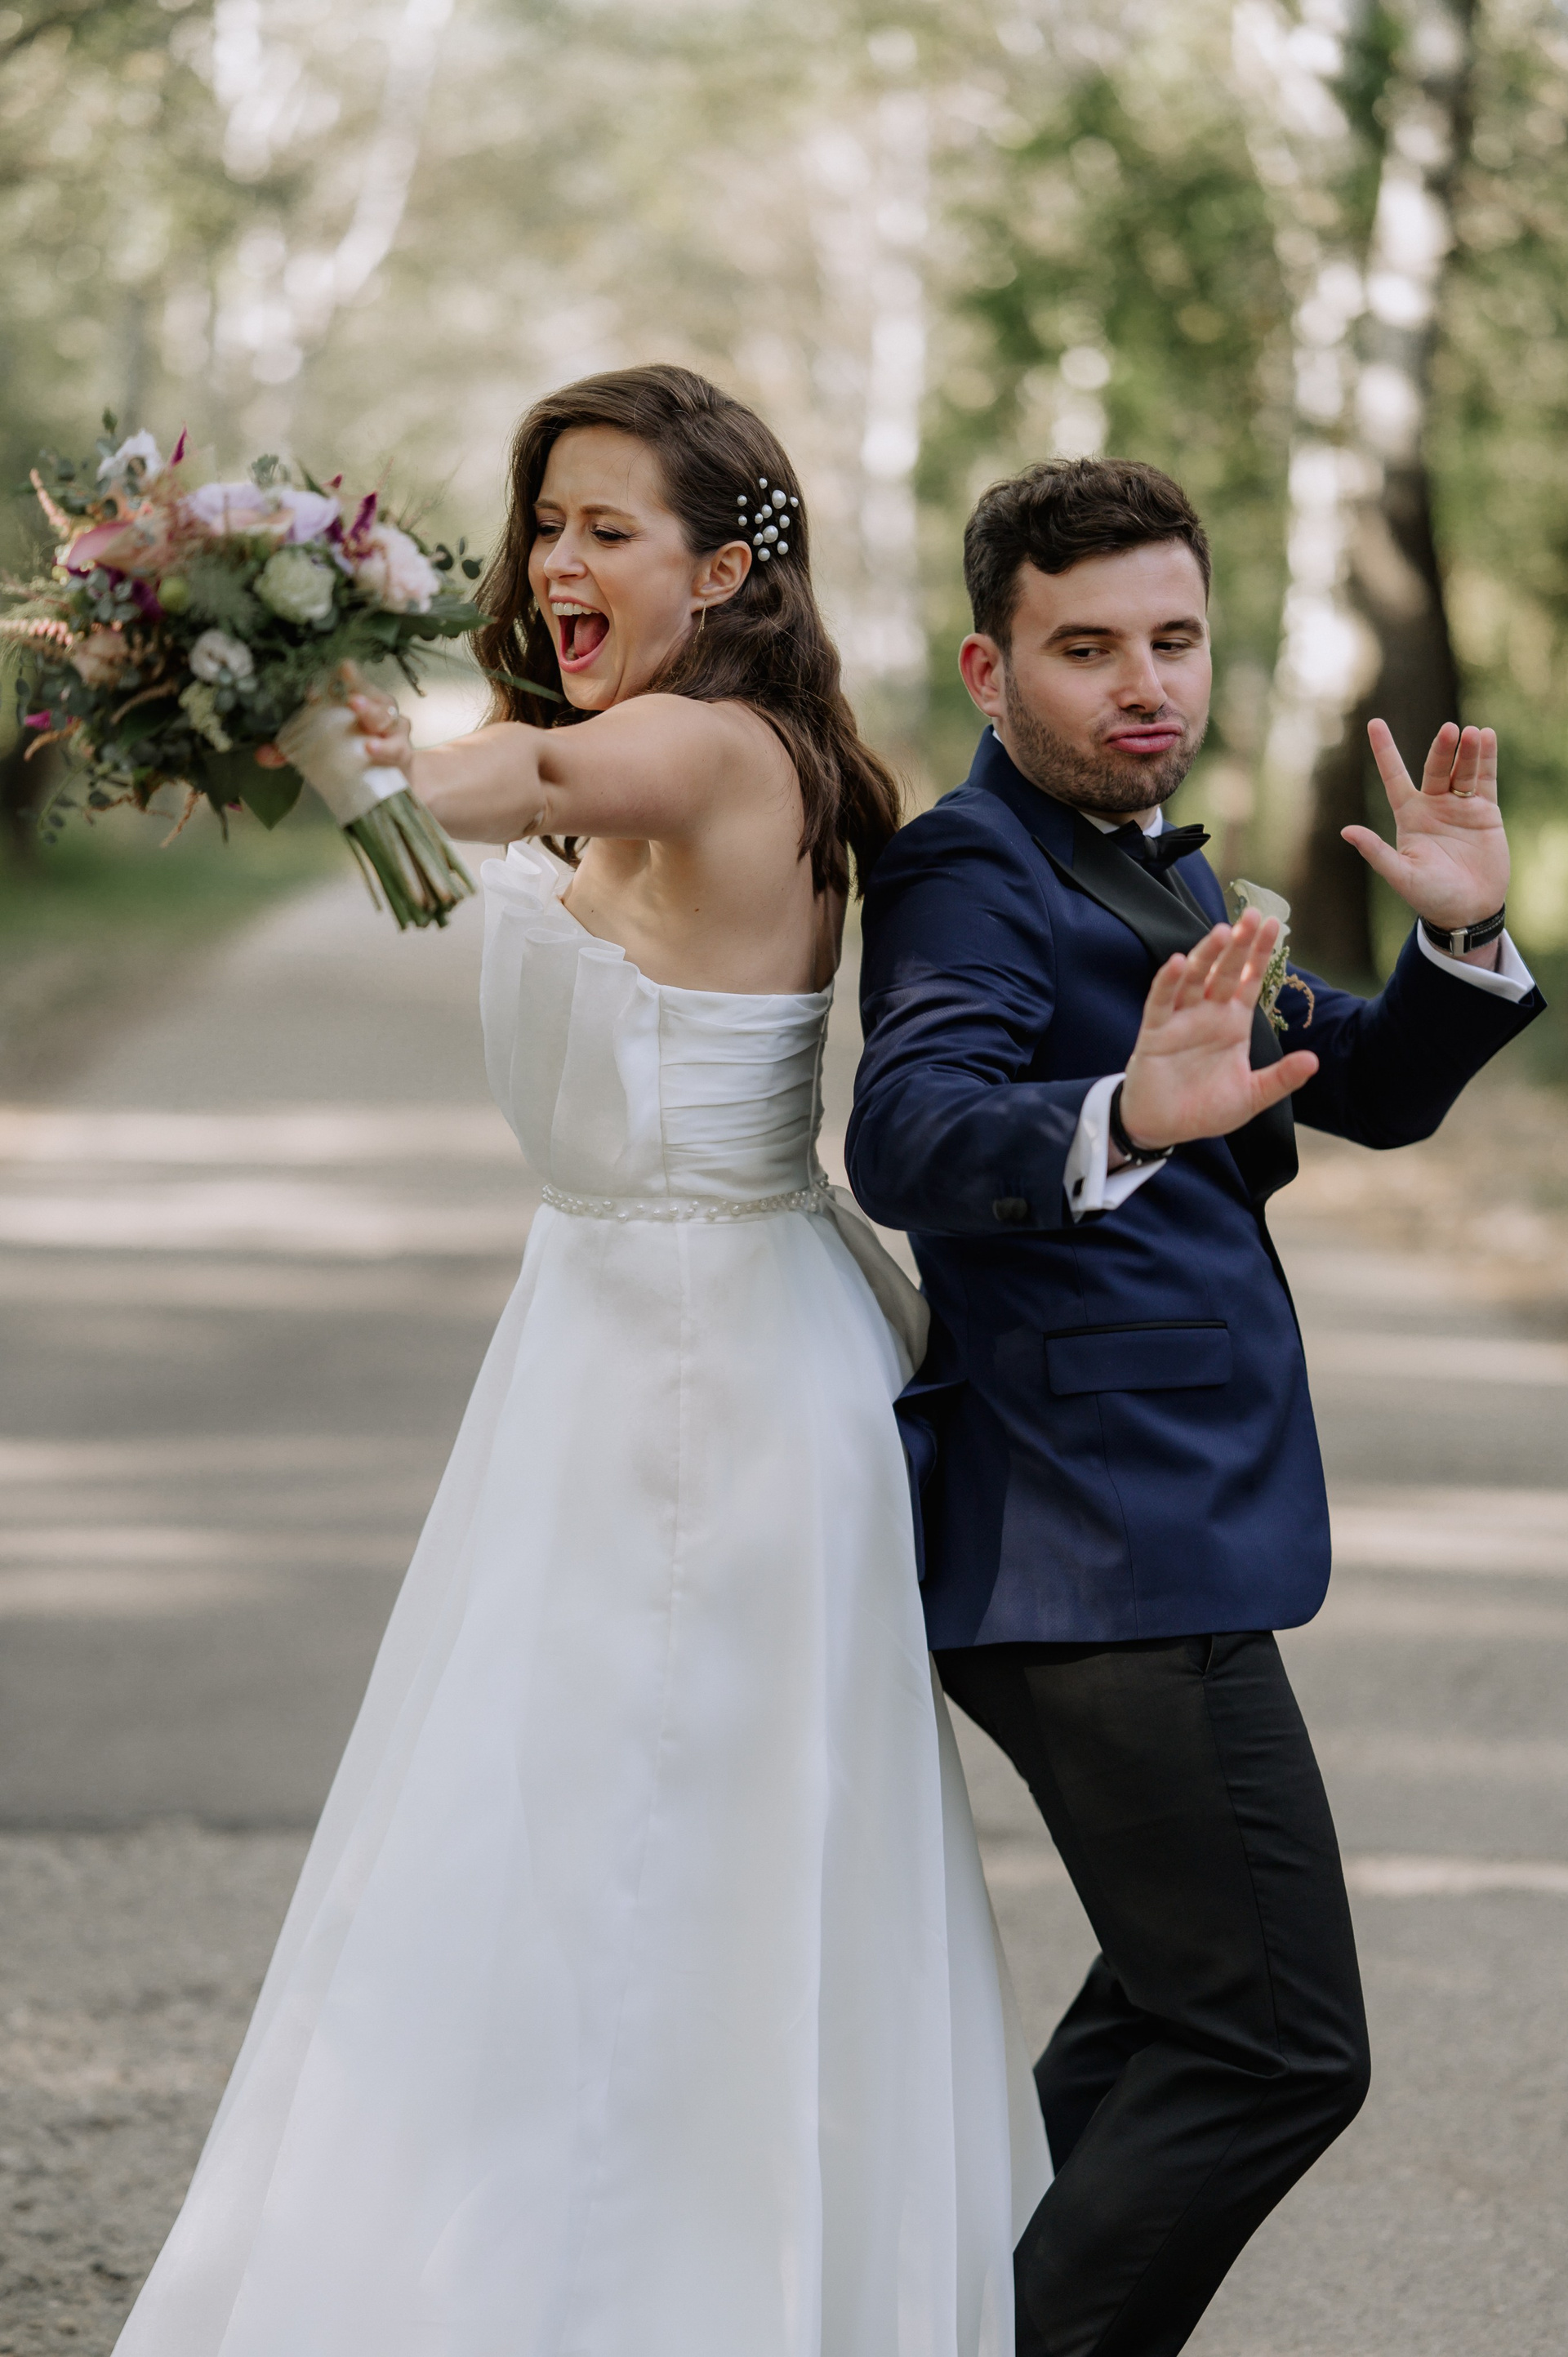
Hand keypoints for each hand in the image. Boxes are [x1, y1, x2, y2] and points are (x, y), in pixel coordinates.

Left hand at [254, 660, 414, 782]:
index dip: (331, 681)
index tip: (311, 691)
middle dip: (357, 686)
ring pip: (386, 714)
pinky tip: (371, 747)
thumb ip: (292, 753)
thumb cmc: (356, 759)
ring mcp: (391, 730)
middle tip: (342, 689)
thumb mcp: (321, 751)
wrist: (389, 790)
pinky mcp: (402, 753)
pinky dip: (384, 747)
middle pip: (369, 692)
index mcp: (354, 702)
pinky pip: (397, 747)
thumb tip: (262, 755)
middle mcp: (375, 710)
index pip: (343, 683)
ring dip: (371, 711)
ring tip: (357, 710)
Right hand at [1118, 909, 1318, 1150]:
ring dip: (1206, 955)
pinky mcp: (1155, 1032)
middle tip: (1253, 915)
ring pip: (1195, 979)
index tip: (1275, 926)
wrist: (1164, 1127)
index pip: (1249, 981)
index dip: (1260, 954)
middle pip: (1225, 971)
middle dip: (1238, 944)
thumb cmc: (1206, 1109)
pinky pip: (1162, 1002)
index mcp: (1233, 1023)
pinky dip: (1168, 982)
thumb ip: (1281, 1079)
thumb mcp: (1252, 1096)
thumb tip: (1314, 1061)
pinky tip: (1178, 963)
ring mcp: (1181, 1020)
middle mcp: (1208, 1014)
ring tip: (1221, 931)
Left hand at [1341, 719, 1508, 933]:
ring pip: (1462, 770)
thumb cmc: (1430, 896)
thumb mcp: (1400, 875)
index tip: (1374, 722)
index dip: (1384, 750)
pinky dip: (1486, 759)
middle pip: (1435, 769)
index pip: (1394, 775)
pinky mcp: (1485, 813)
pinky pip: (1485, 780)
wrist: (1468, 910)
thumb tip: (1346, 831)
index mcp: (1409, 816)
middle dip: (1442, 750)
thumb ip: (1376, 852)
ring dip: (1467, 751)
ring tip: (1471, 733)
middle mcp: (1433, 806)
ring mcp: (1460, 807)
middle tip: (1449, 730)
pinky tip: (1487, 736)